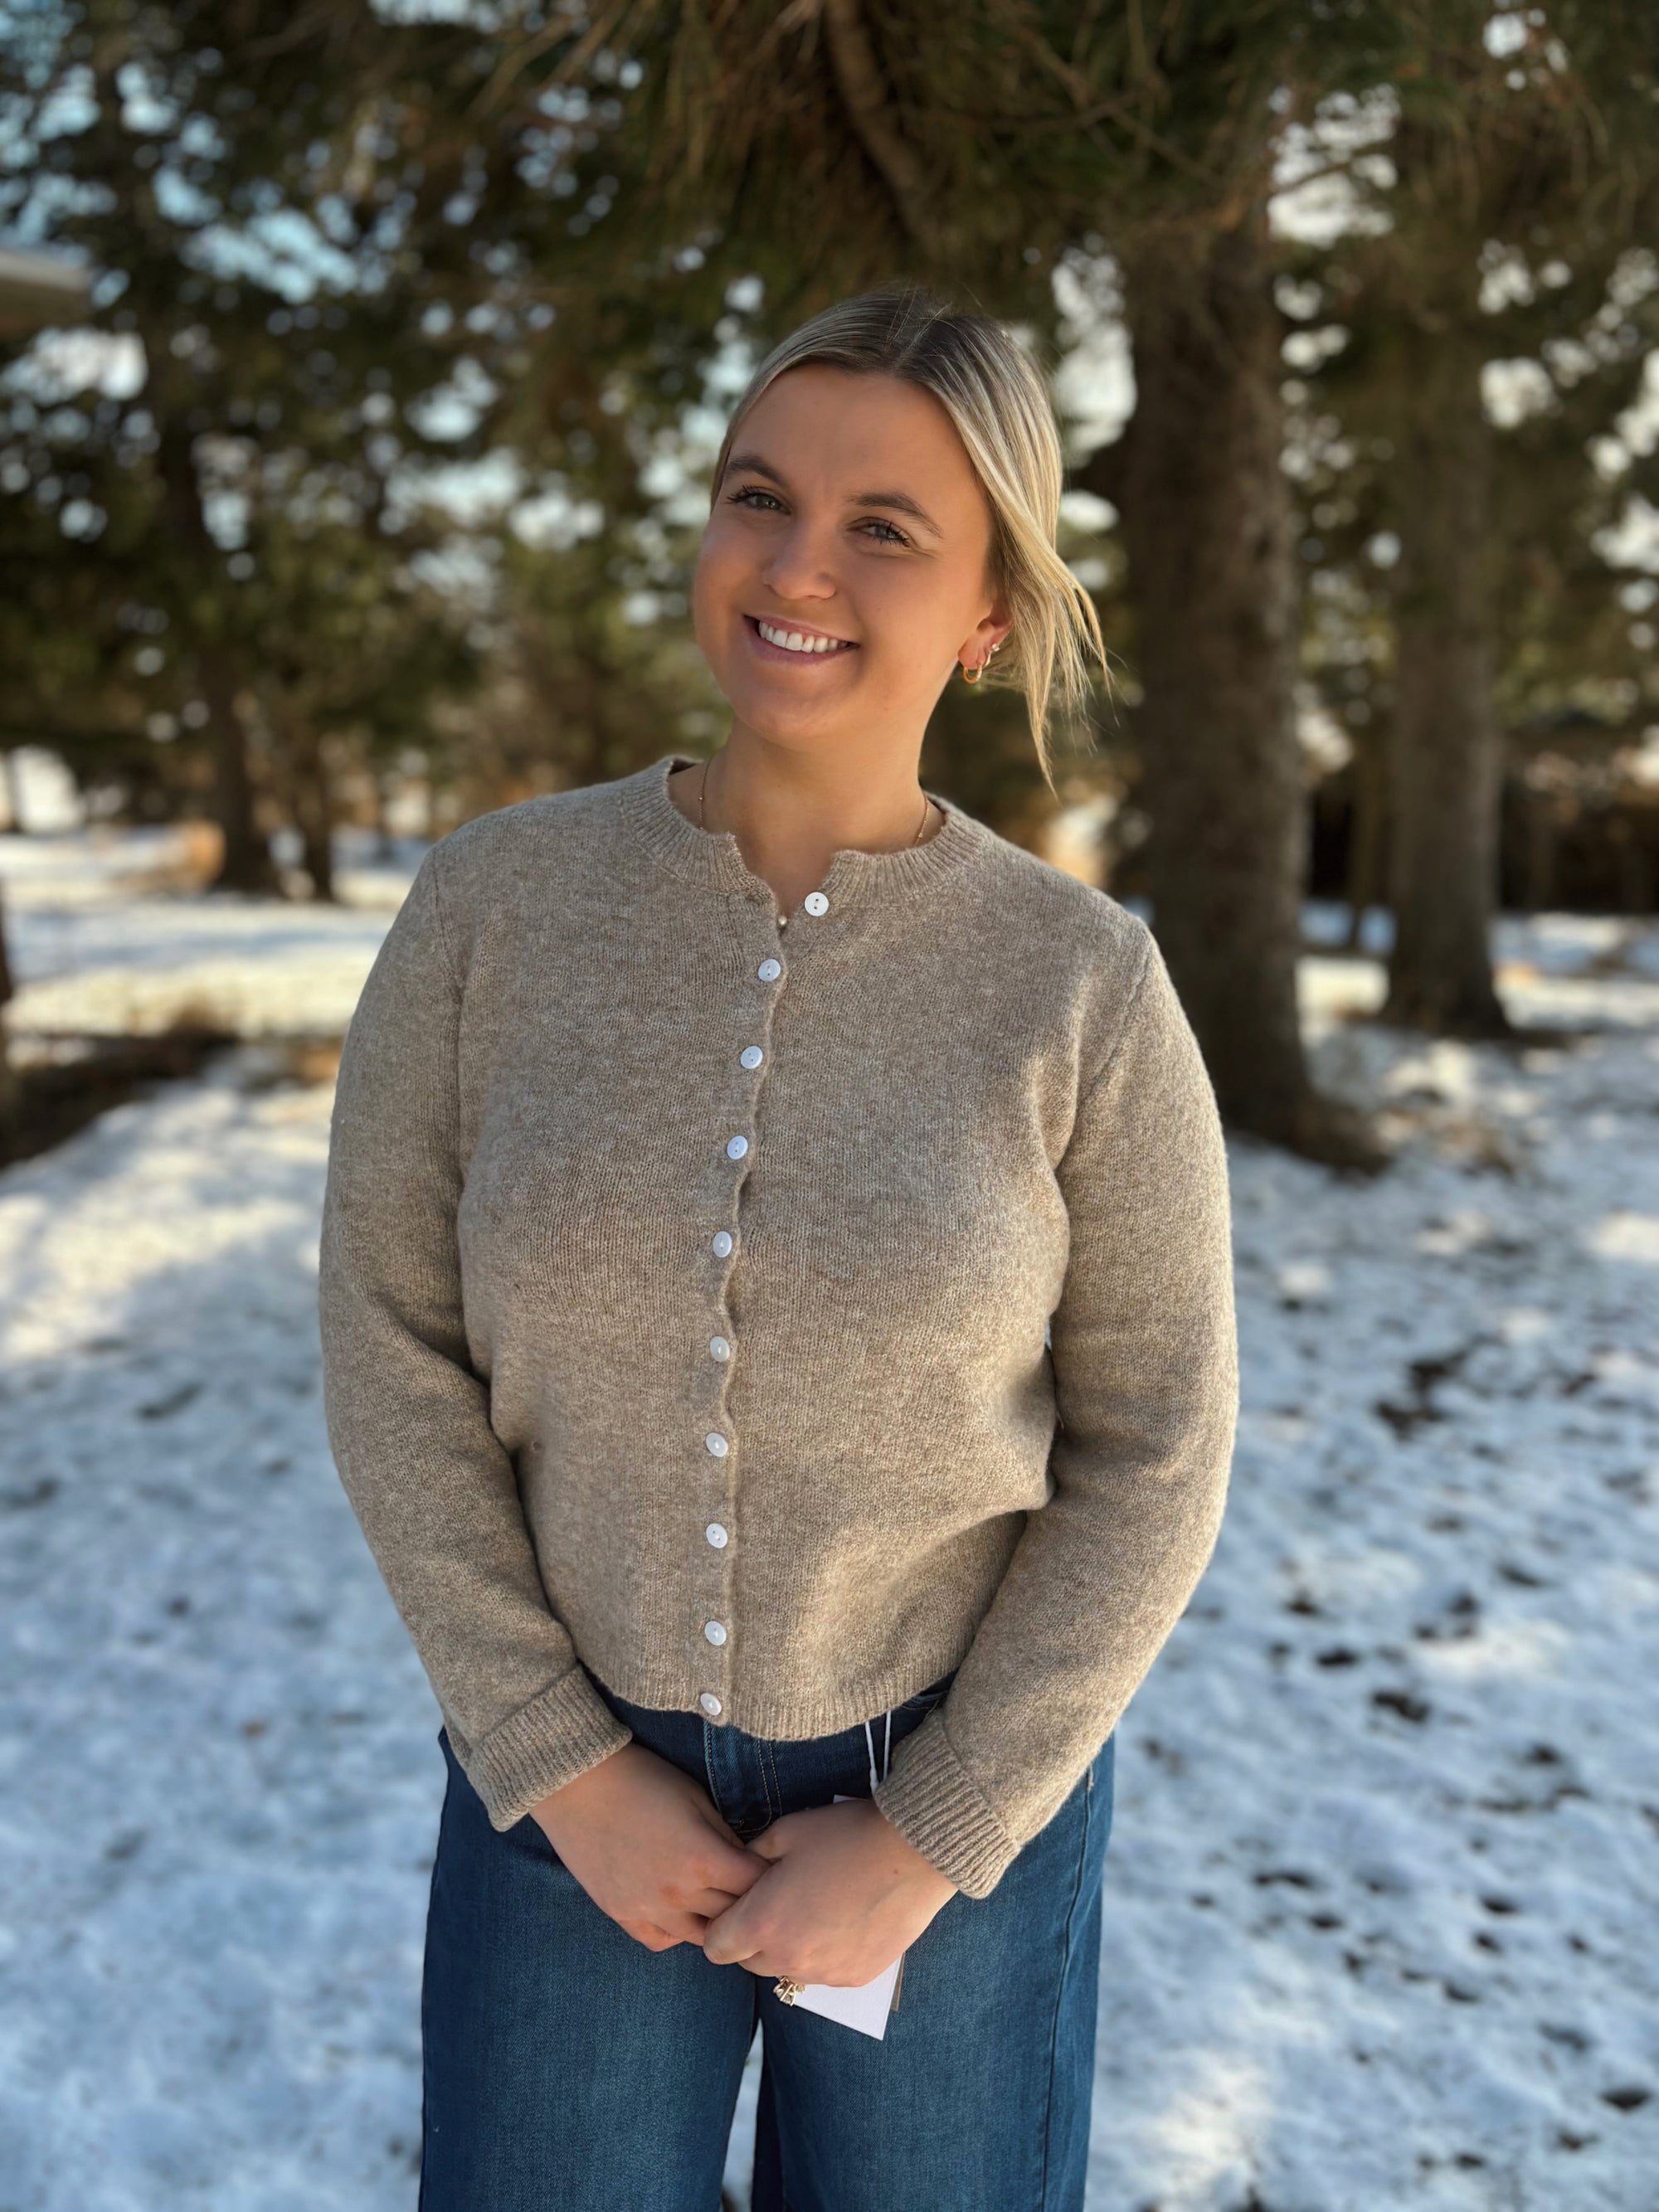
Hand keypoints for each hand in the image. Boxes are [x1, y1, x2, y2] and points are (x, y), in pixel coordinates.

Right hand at [529, 1742, 769, 1952]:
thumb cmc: (643, 1779)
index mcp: (703, 1859)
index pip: (756, 1887)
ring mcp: (647, 1910)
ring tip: (721, 1904)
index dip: (771, 1878)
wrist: (578, 1784)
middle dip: (750, 1903)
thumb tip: (747, 1861)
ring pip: (701, 1938)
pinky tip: (682, 1911)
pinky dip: (678, 1932)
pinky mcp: (621, 1915)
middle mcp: (678, 1894)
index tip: (776, 1870)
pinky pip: (661, 1941)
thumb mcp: (696, 1798)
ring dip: (716, 1922)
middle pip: (734, 1916)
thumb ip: (725, 1836)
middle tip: (755, 1890)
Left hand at [701, 1798, 957, 1985]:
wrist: (911, 1853)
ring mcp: (824, 1974)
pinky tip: (843, 1921)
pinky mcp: (855, 1978)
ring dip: (789, 1948)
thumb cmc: (844, 1836)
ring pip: (788, 1970)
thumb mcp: (785, 1833)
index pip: (716, 1947)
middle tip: (778, 1903)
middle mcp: (789, 1958)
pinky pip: (824, 1973)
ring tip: (814, 1909)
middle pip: (750, 1963)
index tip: (739, 1906)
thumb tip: (740, 1870)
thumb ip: (751, 1858)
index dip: (722, 1925)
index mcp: (762, 1923)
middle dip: (754, 1937)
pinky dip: (824, 1954)